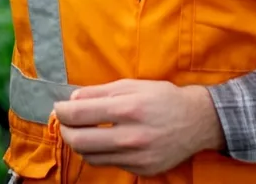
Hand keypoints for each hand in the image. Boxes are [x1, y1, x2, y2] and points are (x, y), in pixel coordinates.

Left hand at [53, 80, 225, 176]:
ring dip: (79, 143)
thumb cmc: (163, 98)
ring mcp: (135, 157)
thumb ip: (100, 92)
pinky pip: (108, 164)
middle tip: (65, 122)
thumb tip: (72, 99)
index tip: (59, 107)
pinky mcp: (141, 170)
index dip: (62, 111)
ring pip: (90, 156)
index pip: (79, 114)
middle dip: (65, 130)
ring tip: (82, 131)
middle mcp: (130, 136)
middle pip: (79, 140)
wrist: (196, 121)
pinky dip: (98, 153)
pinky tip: (102, 142)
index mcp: (127, 108)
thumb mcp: (132, 85)